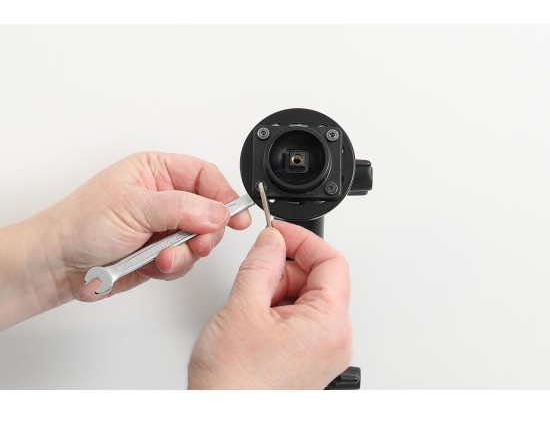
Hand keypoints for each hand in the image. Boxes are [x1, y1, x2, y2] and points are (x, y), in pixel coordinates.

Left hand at [0, 152, 250, 328]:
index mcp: (157, 171)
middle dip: (205, 231)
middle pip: (209, 211)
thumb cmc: (81, 223)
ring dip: (186, 253)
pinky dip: (174, 267)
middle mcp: (164, 197)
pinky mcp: (160, 253)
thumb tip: (219, 212)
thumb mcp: (135, 206)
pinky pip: (185, 261)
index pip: (205, 176)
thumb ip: (182, 208)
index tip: (236, 215)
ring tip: (164, 257)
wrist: (58, 264)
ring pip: (199, 239)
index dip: (224, 195)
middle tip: (197, 242)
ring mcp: (163, 227)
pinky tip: (155, 265)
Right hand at [187, 220, 351, 388]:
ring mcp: (321, 351)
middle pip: (318, 279)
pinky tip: (252, 320)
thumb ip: (261, 263)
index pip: (332, 262)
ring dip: (276, 290)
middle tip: (255, 274)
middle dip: (284, 269)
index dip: (303, 240)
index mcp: (329, 324)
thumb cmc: (235, 385)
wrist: (222, 423)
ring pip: (304, 298)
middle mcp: (333, 340)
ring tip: (248, 306)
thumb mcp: (243, 307)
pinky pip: (298, 319)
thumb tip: (272, 239)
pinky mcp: (306, 358)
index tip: (279, 232)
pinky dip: (275, 309)